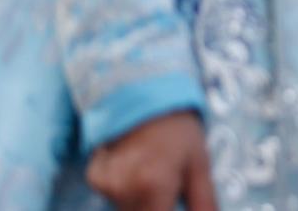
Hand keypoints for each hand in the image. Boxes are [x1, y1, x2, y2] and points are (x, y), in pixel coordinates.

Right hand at [86, 111, 214, 210]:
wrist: (145, 98)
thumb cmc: (180, 132)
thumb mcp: (200, 166)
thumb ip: (204, 203)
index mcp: (153, 187)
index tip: (173, 203)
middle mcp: (123, 189)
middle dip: (157, 207)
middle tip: (167, 185)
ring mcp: (105, 184)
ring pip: (127, 209)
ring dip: (142, 202)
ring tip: (153, 174)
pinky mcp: (94, 178)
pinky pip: (113, 197)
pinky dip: (126, 191)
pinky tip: (136, 169)